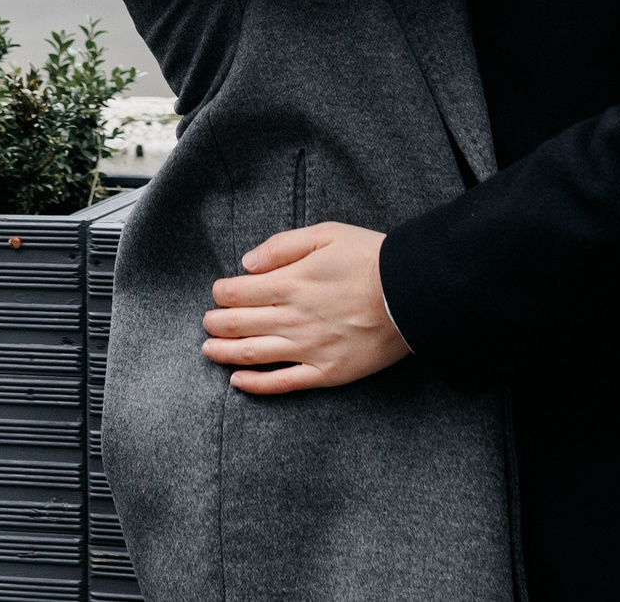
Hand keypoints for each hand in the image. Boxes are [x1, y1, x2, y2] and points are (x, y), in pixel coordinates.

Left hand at [200, 221, 411, 394]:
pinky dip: (256, 385)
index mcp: (290, 283)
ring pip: (253, 355)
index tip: (218, 293)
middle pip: (240, 324)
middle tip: (206, 322)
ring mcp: (309, 349)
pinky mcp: (326, 372)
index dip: (221, 293)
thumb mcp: (326, 234)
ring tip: (208, 350)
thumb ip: (282, 246)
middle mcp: (293, 318)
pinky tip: (238, 382)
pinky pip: (283, 382)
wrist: (412, 293)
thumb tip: (247, 264)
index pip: (239, 293)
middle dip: (216, 323)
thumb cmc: (371, 259)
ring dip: (224, 352)